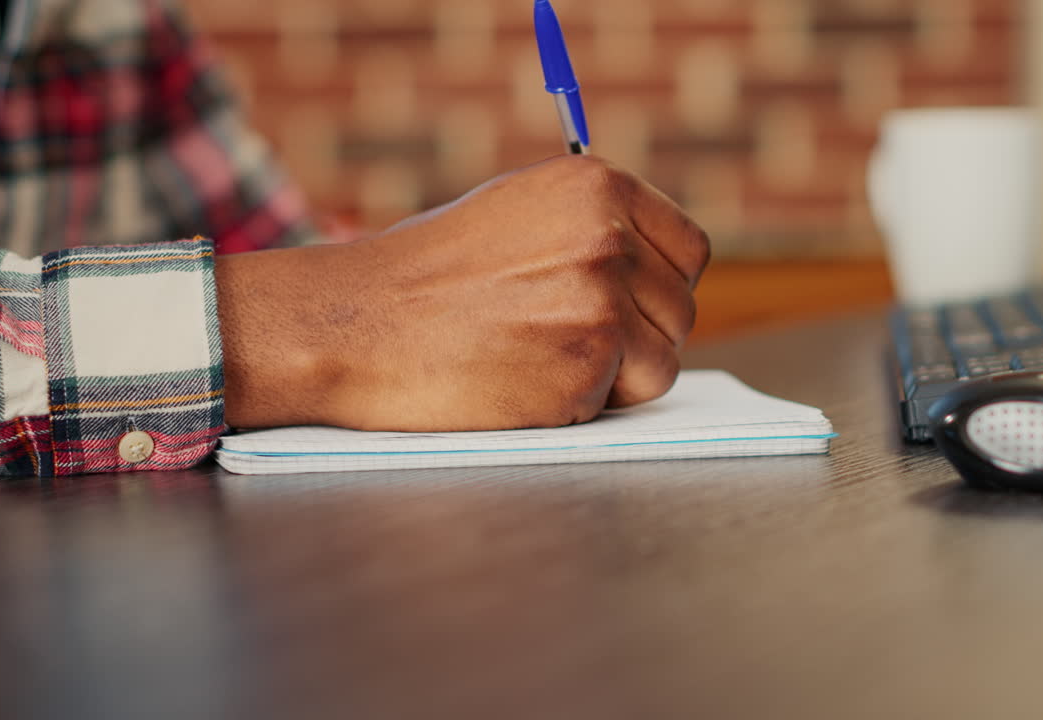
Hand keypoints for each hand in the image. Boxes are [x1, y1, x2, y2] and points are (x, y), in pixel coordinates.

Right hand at [215, 155, 709, 430]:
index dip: (660, 287)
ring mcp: (602, 303)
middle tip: (562, 339)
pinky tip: (520, 381)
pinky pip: (621, 403)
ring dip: (617, 376)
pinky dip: (580, 405)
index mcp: (598, 187)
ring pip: (664, 363)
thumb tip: (653, 266)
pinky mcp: (585, 367)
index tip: (628, 305)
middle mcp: (610, 236)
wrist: (353, 322)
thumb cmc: (423, 274)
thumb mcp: (518, 213)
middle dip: (638, 337)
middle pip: (682, 311)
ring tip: (539, 358)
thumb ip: (592, 229)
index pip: (690, 250)